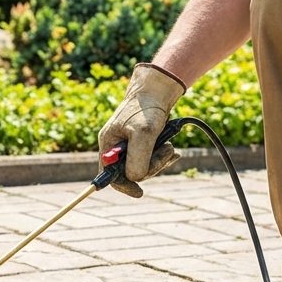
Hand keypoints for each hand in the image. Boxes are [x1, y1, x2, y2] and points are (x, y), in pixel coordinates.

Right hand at [98, 64, 185, 197]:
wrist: (158, 89)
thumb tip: (135, 178)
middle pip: (131, 172)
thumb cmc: (147, 108)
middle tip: (166, 152)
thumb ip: (137, 158)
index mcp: (109, 145)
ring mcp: (129, 145)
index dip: (125, 186)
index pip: (111, 175)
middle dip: (151, 166)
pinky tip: (173, 151)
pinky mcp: (142, 142)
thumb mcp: (143, 134)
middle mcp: (116, 147)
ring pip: (144, 166)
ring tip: (170, 146)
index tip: (139, 193)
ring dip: (159, 159)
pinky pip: (151, 157)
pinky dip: (163, 156)